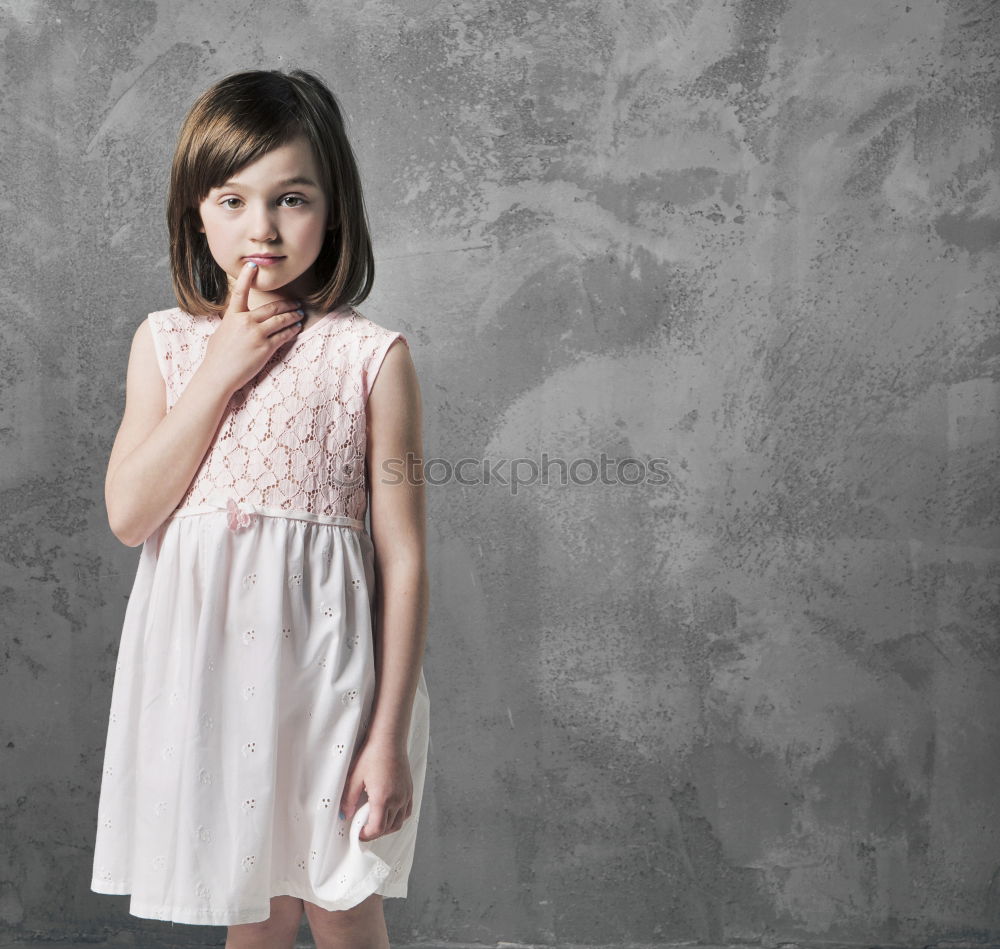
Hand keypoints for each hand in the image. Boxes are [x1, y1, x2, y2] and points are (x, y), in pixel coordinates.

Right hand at [201, 261, 304, 394]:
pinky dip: (292, 330)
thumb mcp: (221, 333)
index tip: (253, 265)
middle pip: (271, 308)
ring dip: (293, 316)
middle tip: (296, 304)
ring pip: (281, 320)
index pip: (240, 292)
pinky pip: (283, 336)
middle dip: (286, 305)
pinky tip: (296, 328)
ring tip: (300, 314)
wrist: (218, 375)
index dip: (246, 277)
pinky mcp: (265, 348)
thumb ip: (232, 323)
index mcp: (233, 316)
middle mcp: (246, 322)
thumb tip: (237, 319)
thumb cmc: (217, 356)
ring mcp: (256, 334)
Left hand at [340, 738, 412, 841]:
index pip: (377, 829)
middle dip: (374, 832)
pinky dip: (398, 818)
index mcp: (383, 798)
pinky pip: (406, 812)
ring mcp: (405, 795)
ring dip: (387, 827)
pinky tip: (389, 812)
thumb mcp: (355, 777)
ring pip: (399, 822)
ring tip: (375, 821)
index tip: (358, 833)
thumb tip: (345, 814)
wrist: (389, 739)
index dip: (366, 835)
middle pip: (388, 828)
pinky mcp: (409, 790)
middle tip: (363, 828)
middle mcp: (397, 799)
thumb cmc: (374, 753)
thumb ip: (349, 799)